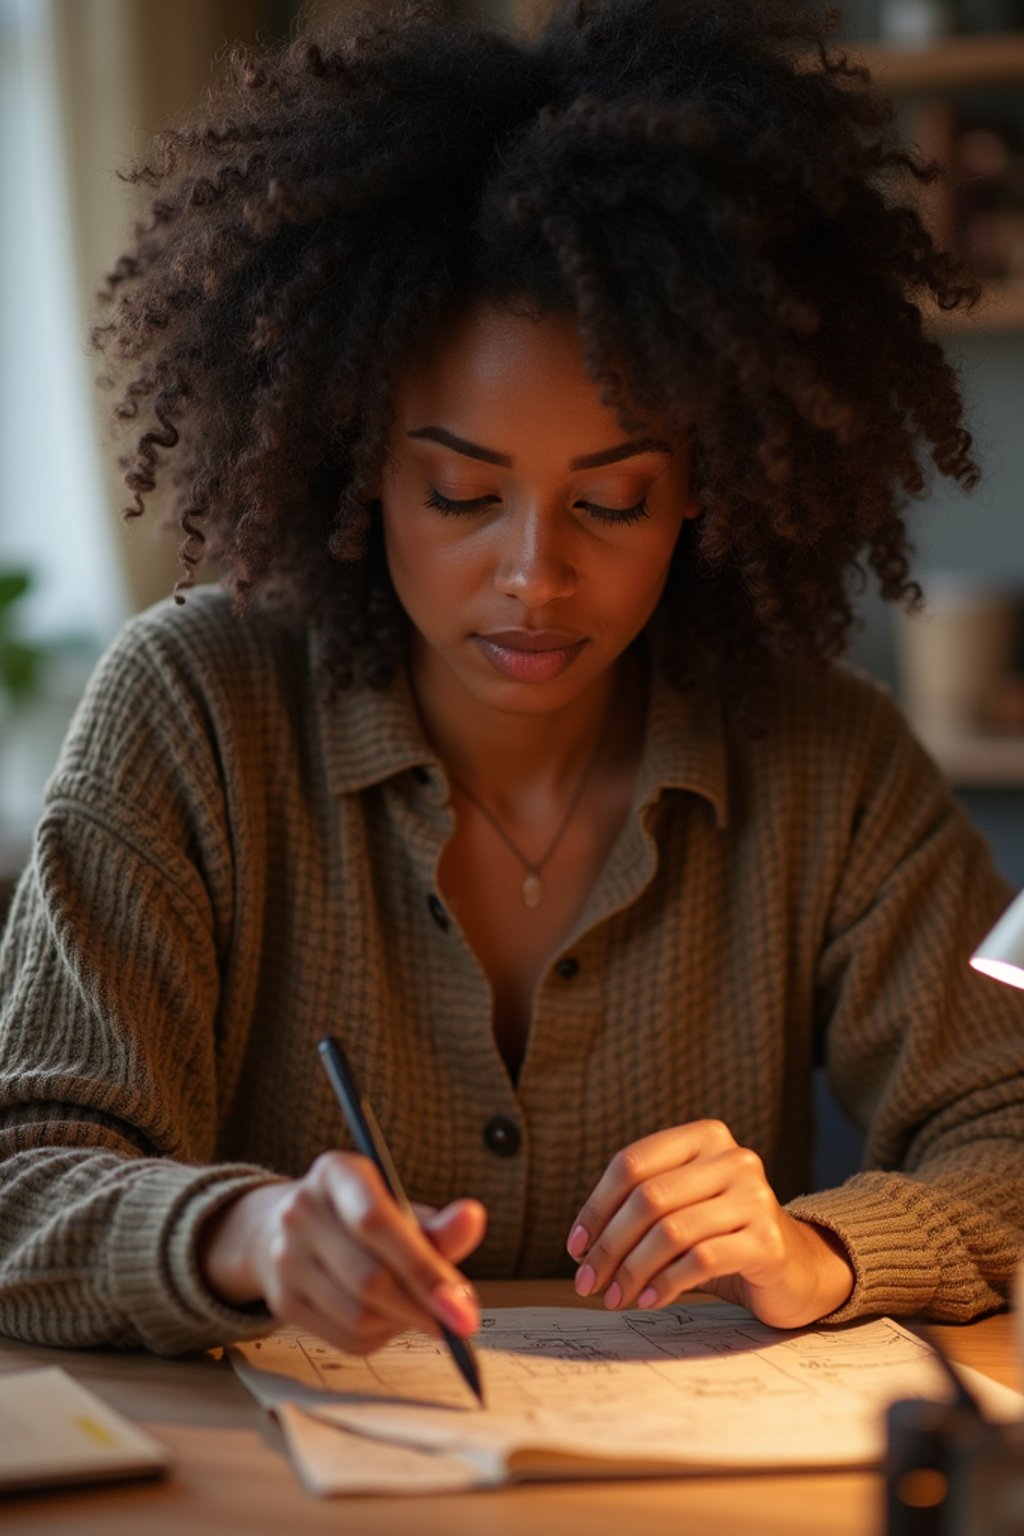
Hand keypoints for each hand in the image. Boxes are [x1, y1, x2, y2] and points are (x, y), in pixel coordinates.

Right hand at [198, 1153, 486, 1352]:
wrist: (286, 1228)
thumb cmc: (361, 1216)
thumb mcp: (398, 1206)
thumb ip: (439, 1225)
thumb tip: (474, 1218)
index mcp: (336, 1173)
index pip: (375, 1221)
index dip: (422, 1266)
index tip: (463, 1304)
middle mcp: (301, 1211)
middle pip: (369, 1277)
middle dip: (423, 1306)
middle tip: (460, 1320)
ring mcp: (285, 1258)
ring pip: (358, 1315)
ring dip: (403, 1323)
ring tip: (421, 1310)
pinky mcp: (282, 1300)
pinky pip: (345, 1337)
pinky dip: (381, 1337)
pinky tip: (390, 1319)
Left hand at [567, 1120, 853, 1328]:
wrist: (794, 1269)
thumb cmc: (723, 1238)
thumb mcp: (681, 1209)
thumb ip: (641, 1209)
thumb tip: (583, 1247)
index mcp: (704, 1137)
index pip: (632, 1163)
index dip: (596, 1207)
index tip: (576, 1247)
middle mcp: (733, 1158)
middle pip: (648, 1198)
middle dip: (609, 1245)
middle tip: (588, 1282)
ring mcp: (755, 1196)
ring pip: (671, 1231)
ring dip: (632, 1270)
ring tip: (615, 1297)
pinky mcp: (767, 1240)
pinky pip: (701, 1259)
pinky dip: (666, 1283)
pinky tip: (649, 1300)